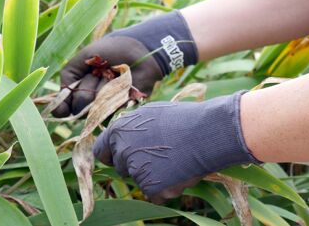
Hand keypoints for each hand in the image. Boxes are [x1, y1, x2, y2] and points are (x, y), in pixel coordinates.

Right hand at [52, 36, 162, 116]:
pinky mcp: (121, 108)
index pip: (64, 106)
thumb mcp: (84, 57)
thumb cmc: (111, 50)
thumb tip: (58, 105)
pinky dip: (115, 94)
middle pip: (79, 106)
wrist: (139, 51)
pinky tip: (122, 83)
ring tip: (113, 74)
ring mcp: (106, 105)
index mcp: (78, 87)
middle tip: (99, 72)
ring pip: (95, 107)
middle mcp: (90, 99)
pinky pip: (111, 109)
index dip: (62, 108)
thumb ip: (68, 76)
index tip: (62, 109)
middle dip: (88, 88)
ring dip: (103, 87)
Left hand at [93, 92, 258, 202]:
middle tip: (160, 156)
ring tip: (175, 160)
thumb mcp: (150, 114)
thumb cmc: (182, 118)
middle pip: (122, 168)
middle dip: (137, 166)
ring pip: (141, 181)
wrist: (207, 131)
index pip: (101, 151)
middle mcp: (122, 151)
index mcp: (118, 131)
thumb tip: (125, 137)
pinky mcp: (152, 188)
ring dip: (155, 176)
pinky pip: (156, 194)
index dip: (111, 155)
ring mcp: (136, 171)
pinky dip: (167, 189)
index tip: (119, 158)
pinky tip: (180, 172)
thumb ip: (132, 128)